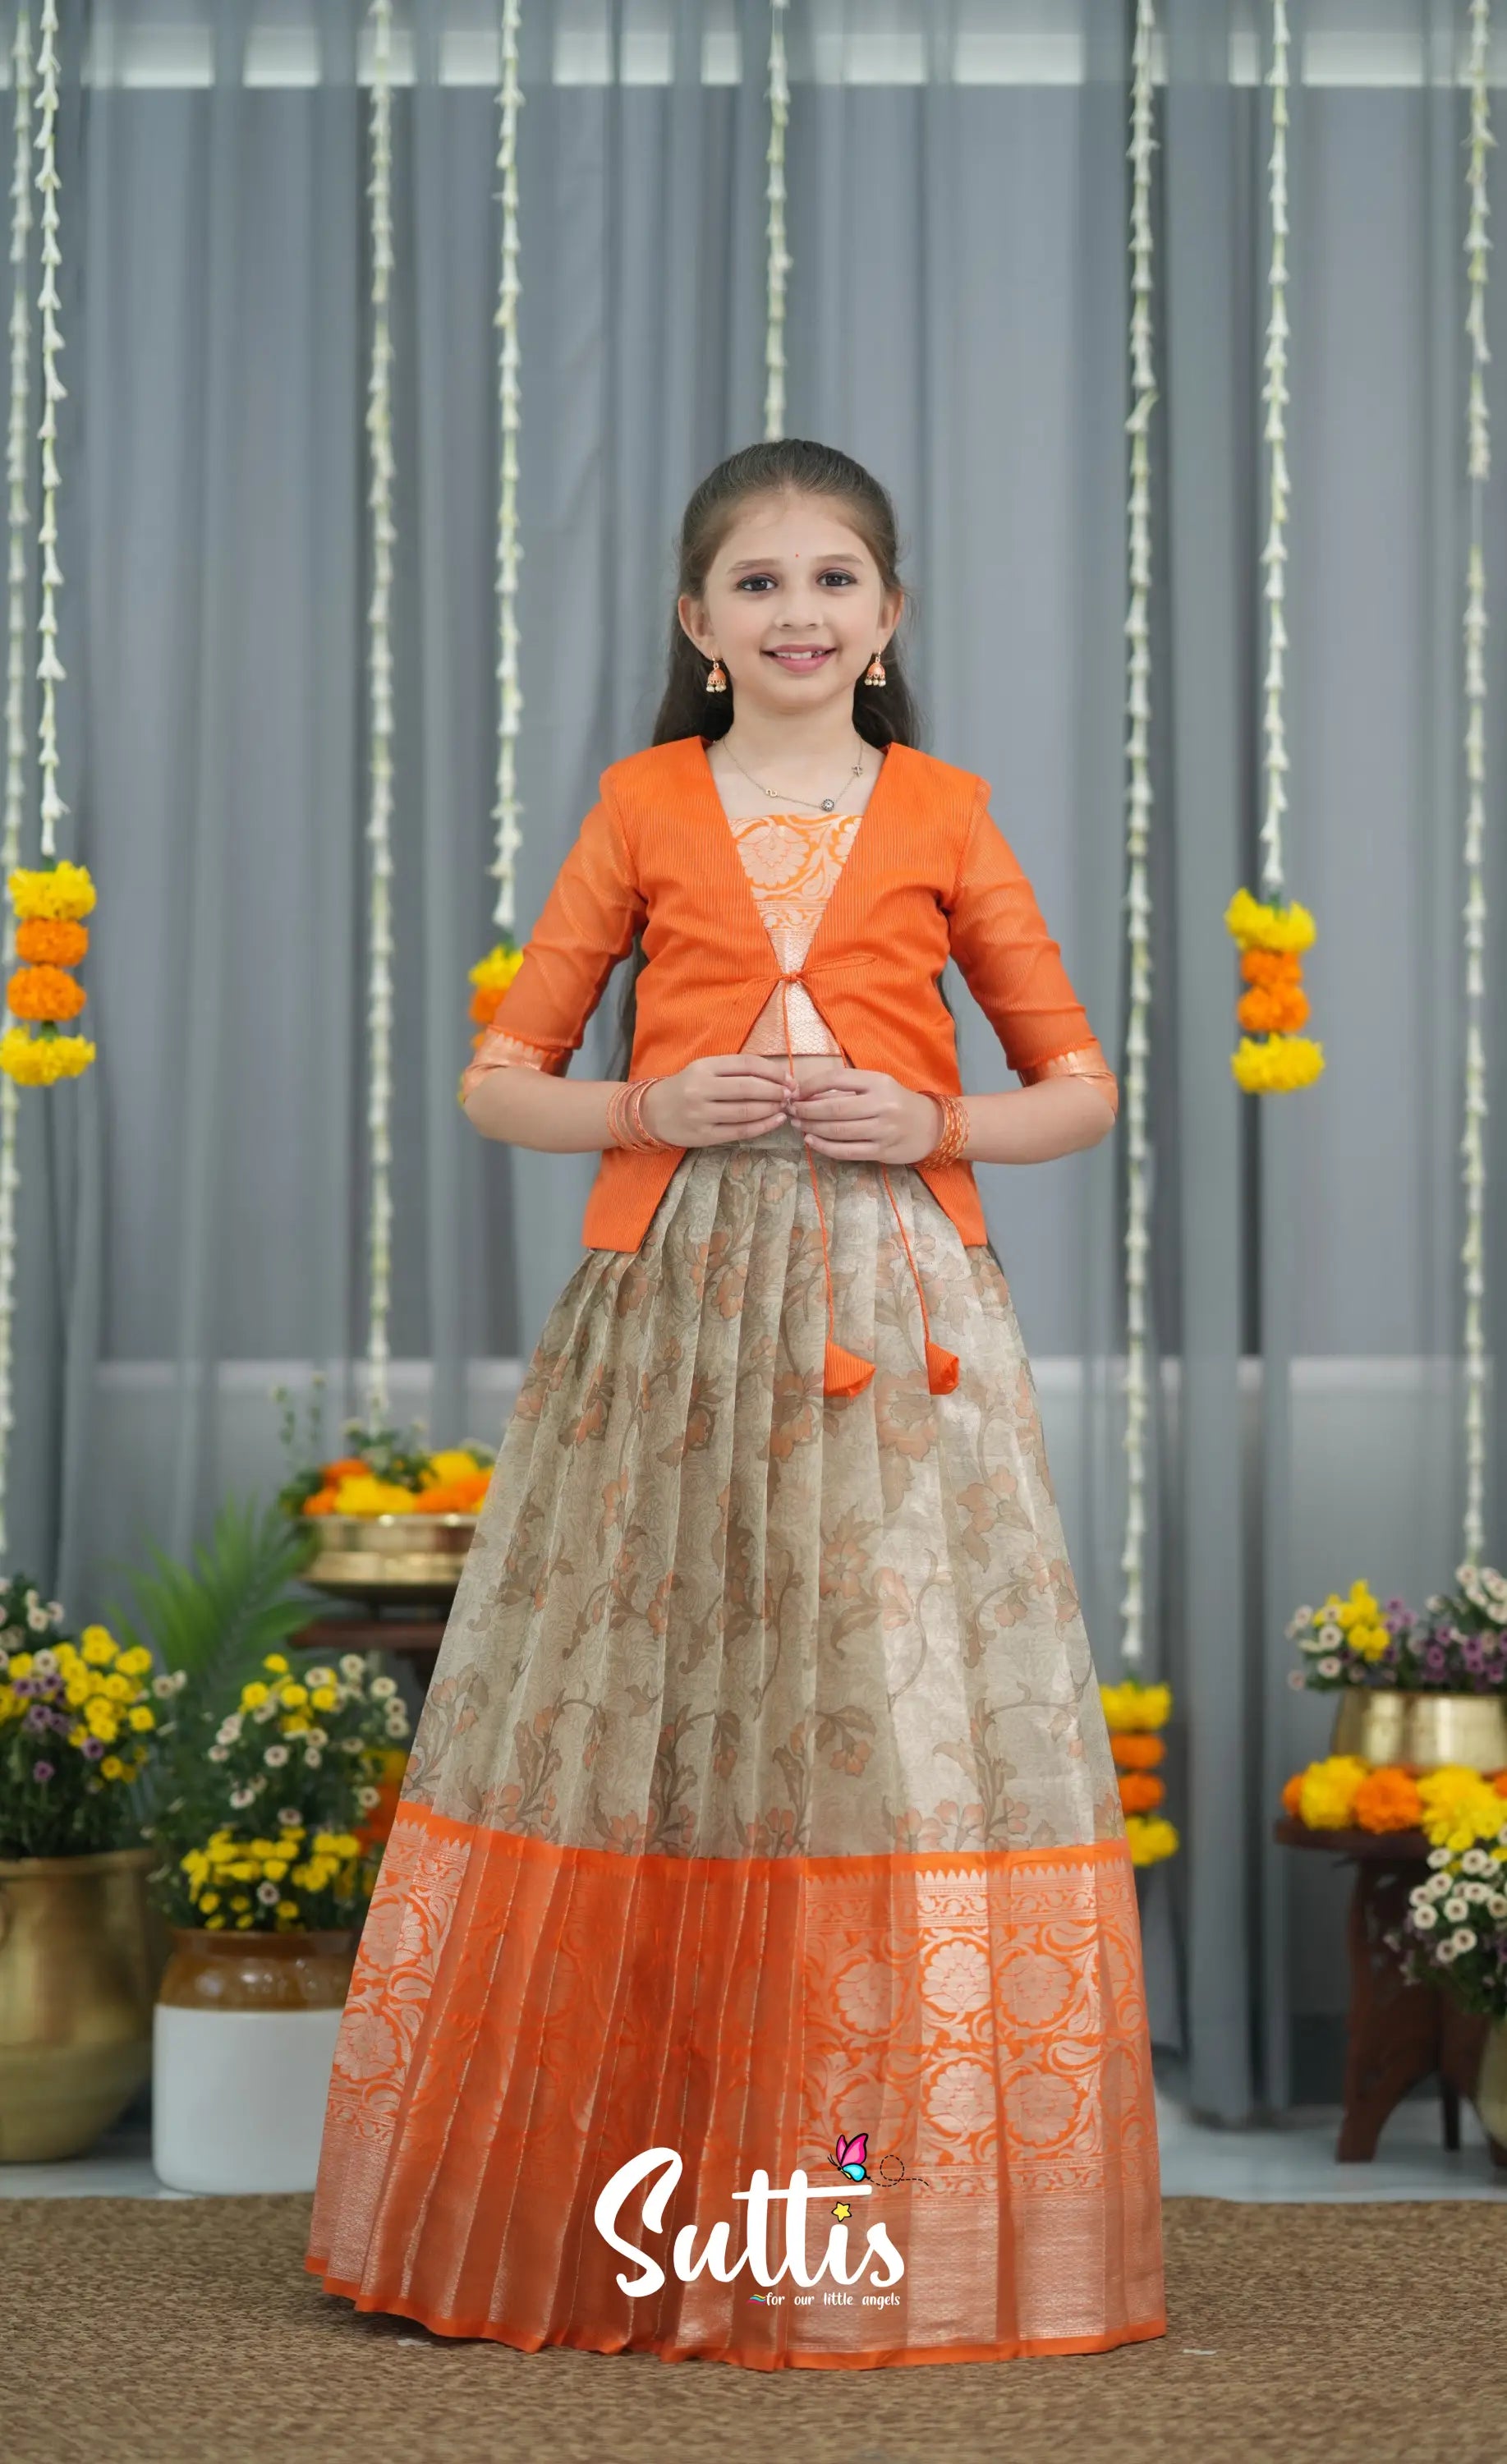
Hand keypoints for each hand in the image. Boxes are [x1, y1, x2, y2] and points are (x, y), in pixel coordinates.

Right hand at [640, 1053, 794, 1146]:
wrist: (652, 1113)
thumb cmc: (685, 1088)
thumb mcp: (704, 1070)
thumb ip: (734, 1070)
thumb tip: (775, 1076)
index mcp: (704, 1067)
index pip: (746, 1065)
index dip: (772, 1071)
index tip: (788, 1078)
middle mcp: (701, 1089)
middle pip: (749, 1088)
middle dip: (775, 1091)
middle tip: (790, 1094)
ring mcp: (701, 1114)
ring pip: (746, 1111)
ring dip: (771, 1109)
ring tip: (784, 1107)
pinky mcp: (704, 1135)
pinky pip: (740, 1131)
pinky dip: (762, 1126)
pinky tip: (775, 1121)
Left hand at [787, 1066, 941, 1163]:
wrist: (931, 1127)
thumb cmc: (897, 1103)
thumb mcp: (878, 1086)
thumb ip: (849, 1088)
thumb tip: (808, 1093)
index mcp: (878, 1082)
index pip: (837, 1079)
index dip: (811, 1085)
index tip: (795, 1092)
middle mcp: (881, 1104)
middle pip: (834, 1108)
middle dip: (806, 1109)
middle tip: (790, 1111)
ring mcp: (882, 1130)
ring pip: (838, 1131)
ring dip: (812, 1127)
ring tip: (797, 1124)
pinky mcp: (881, 1151)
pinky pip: (847, 1151)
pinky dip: (824, 1146)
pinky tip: (811, 1141)